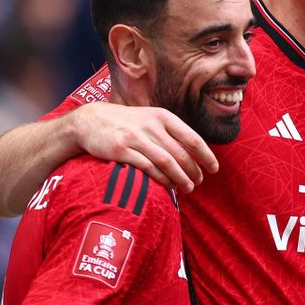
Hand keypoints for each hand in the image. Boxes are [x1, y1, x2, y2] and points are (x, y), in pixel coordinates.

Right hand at [69, 101, 217, 192]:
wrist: (90, 120)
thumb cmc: (126, 123)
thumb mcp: (150, 118)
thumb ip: (170, 132)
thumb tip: (193, 152)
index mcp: (163, 117)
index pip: (192, 138)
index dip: (206, 155)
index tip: (214, 168)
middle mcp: (152, 125)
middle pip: (181, 153)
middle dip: (194, 171)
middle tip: (199, 182)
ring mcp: (136, 137)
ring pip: (167, 162)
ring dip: (181, 178)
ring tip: (188, 188)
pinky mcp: (122, 150)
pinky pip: (148, 168)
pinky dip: (161, 179)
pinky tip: (168, 186)